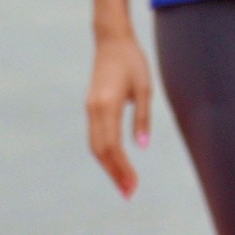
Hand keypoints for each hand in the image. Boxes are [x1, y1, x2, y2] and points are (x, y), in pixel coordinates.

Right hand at [86, 31, 152, 196]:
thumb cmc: (132, 62)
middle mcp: (94, 110)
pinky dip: (104, 153)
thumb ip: (142, 118)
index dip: (122, 169)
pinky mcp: (91, 107)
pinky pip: (95, 136)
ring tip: (124, 183)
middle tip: (129, 193)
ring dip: (108, 166)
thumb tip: (142, 147)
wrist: (112, 41)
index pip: (113, 146)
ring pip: (95, 146)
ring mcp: (90, 109)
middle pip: (101, 151)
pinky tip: (115, 163)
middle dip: (114, 173)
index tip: (133, 186)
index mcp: (107, 106)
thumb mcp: (144, 89)